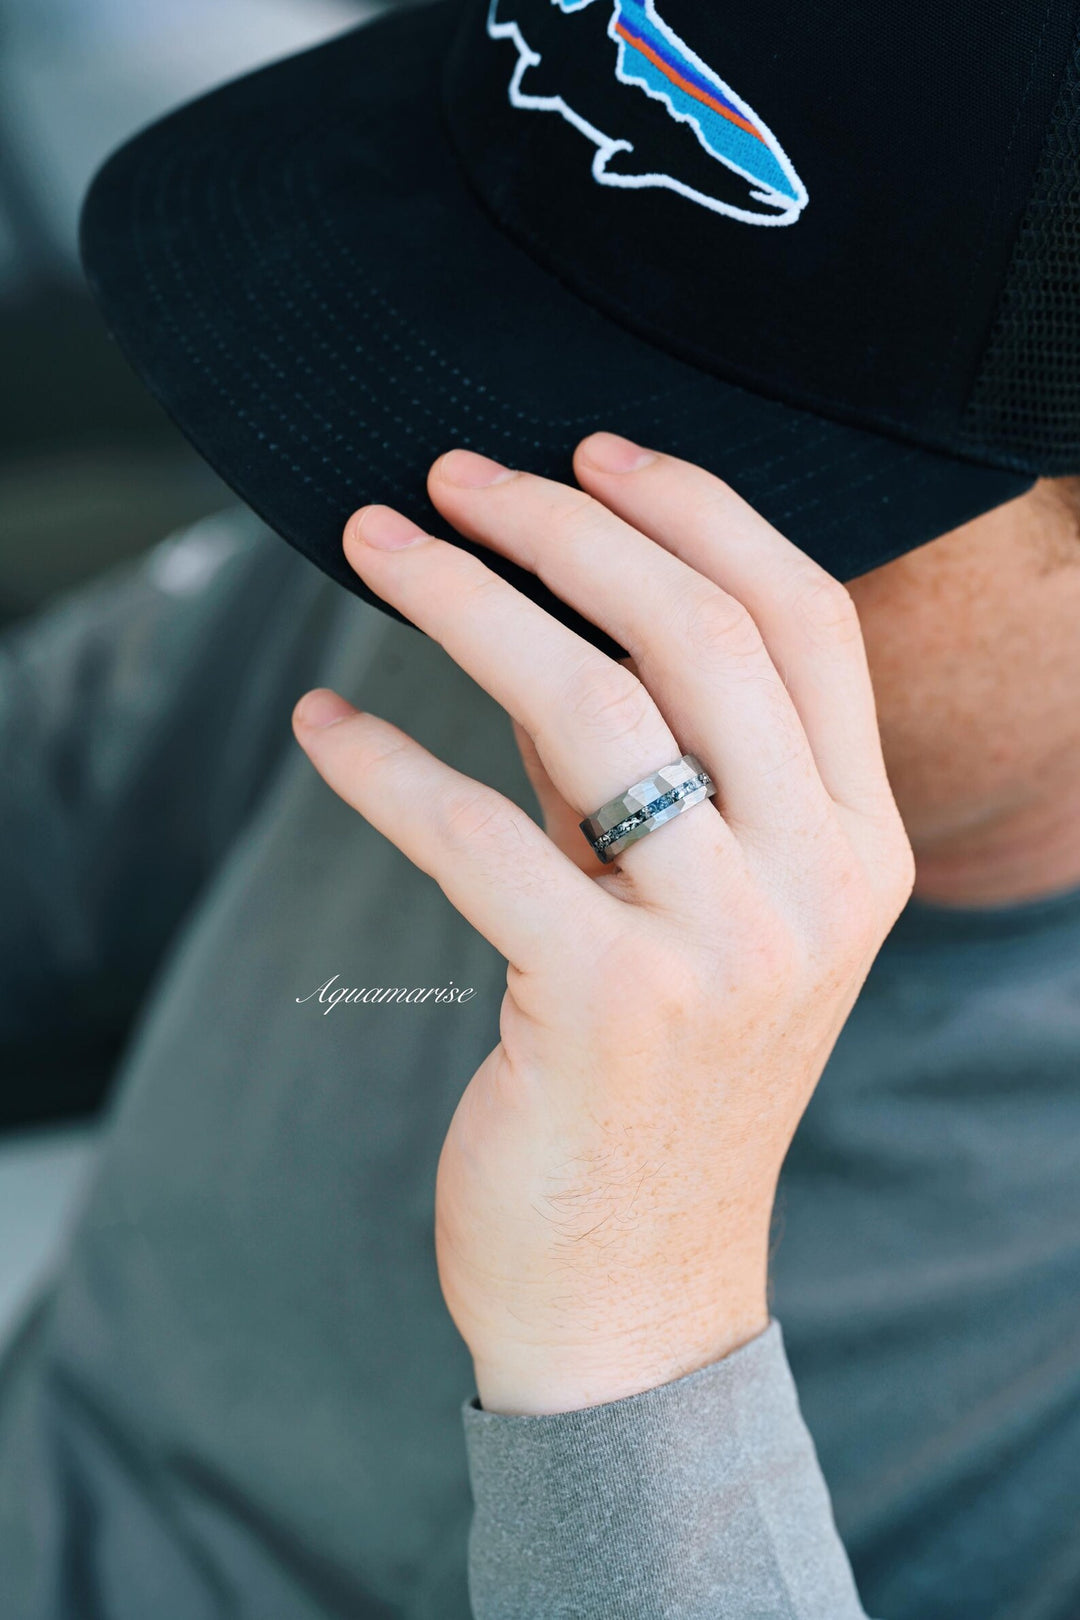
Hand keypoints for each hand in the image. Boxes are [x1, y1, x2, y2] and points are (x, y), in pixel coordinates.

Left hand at [292, 434, 914, 1415]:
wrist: (638, 1282)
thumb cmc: (659, 1076)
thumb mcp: (689, 909)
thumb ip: (644, 773)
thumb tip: (537, 616)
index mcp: (862, 844)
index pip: (805, 620)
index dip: (696, 509)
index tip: (588, 451)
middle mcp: (818, 883)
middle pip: (699, 631)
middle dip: (561, 526)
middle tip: (449, 479)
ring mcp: (727, 945)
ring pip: (591, 705)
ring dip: (463, 603)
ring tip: (374, 546)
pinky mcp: (610, 1004)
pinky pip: (478, 836)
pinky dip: (384, 766)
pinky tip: (323, 729)